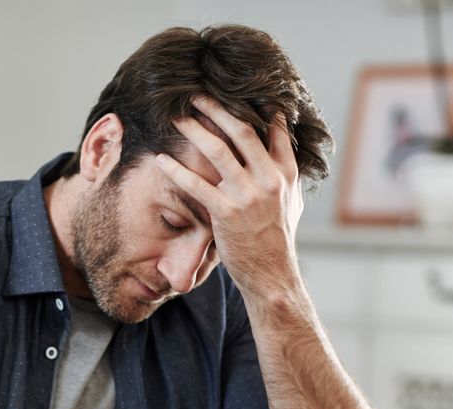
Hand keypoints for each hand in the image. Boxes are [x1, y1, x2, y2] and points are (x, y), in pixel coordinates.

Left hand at [155, 96, 303, 297]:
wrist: (272, 273)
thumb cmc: (277, 239)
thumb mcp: (292, 203)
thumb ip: (286, 176)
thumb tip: (283, 153)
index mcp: (286, 172)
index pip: (273, 128)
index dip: (254, 106)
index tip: (235, 89)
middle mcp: (269, 178)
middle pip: (241, 130)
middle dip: (216, 109)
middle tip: (196, 95)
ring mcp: (248, 194)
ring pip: (217, 150)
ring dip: (193, 130)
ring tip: (176, 118)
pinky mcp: (226, 212)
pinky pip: (196, 184)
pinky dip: (176, 170)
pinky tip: (161, 160)